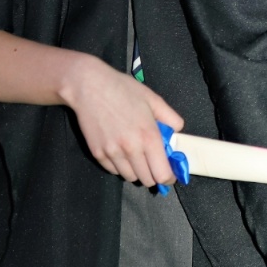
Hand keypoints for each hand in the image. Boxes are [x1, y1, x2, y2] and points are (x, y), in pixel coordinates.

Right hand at [61, 53, 183, 187]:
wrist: (89, 86)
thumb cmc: (122, 89)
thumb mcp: (152, 99)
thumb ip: (170, 118)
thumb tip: (177, 133)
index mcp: (149, 137)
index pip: (163, 174)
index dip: (169, 177)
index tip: (169, 173)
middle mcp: (132, 150)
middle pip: (147, 180)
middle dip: (153, 174)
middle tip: (151, 161)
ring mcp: (113, 154)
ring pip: (130, 177)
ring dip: (136, 171)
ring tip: (134, 155)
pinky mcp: (98, 154)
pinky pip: (113, 171)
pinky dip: (119, 166)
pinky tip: (119, 151)